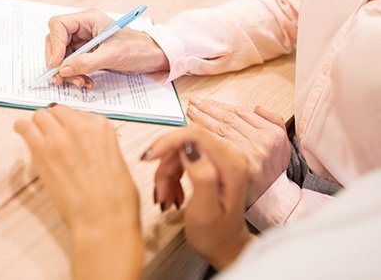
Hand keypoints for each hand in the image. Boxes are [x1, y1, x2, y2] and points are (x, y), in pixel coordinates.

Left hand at [14, 104, 142, 279]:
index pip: (77, 112)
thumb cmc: (115, 197)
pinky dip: (22, 128)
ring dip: (38, 124)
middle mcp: (79, 126)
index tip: (67, 130)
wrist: (103, 218)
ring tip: (35, 134)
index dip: (70, 123)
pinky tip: (21, 132)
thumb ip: (97, 143)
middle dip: (53, 121)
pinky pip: (25, 127)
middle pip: (57, 111)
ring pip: (39, 116)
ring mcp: (59, 137)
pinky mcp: (41, 151)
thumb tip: (83, 143)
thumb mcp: (115, 158)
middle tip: (51, 134)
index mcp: (101, 126)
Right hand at [45, 9, 168, 87]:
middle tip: (62, 78)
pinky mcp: (86, 55)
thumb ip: (86, 62)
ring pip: (62, 57)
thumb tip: (63, 69)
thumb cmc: (137, 49)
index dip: (54, 44)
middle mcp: (82, 29)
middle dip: (58, 62)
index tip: (56, 64)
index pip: (58, 25)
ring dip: (67, 72)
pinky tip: (86, 82)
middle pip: (55, 42)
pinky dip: (75, 76)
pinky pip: (71, 65)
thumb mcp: (112, 56)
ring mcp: (83, 42)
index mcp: (88, 19)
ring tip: (80, 82)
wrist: (151, 57)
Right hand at [142, 125, 254, 269]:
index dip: (168, 142)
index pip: (195, 135)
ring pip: (180, 150)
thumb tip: (190, 148)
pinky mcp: (213, 161)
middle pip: (185, 142)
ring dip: (166, 172)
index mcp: (232, 165)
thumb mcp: (205, 211)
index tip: (149, 157)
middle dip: (165, 164)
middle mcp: (230, 156)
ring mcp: (222, 158)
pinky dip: (172, 174)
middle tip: (160, 189)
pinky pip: (183, 157)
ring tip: (165, 196)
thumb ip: (201, 177)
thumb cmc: (215, 235)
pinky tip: (172, 192)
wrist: (225, 246)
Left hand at [186, 98, 290, 205]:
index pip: (240, 113)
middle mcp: (261, 142)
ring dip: (202, 119)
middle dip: (207, 109)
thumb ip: (273, 122)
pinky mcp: (236, 167)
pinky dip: (202, 136)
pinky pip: (215, 146)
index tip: (206, 102)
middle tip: (193, 103)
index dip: (220, 105)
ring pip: (220, 130)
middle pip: (228, 120)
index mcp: (272, 133)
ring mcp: (249, 155)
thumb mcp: (283, 145)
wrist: (271, 201)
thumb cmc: (272, 172)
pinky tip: (192, 131)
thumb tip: (256, 108)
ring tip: (190, 112)